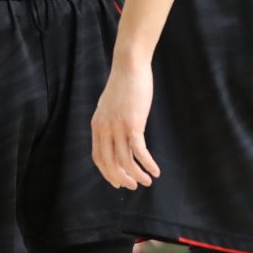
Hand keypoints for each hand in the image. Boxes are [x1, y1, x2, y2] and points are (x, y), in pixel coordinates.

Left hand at [92, 59, 159, 189]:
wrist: (129, 66)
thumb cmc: (123, 84)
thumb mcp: (109, 106)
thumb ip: (109, 122)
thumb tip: (116, 136)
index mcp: (97, 125)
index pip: (98, 158)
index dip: (108, 173)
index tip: (118, 182)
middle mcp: (104, 129)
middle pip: (110, 164)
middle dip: (121, 179)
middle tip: (132, 186)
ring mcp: (118, 128)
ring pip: (125, 161)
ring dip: (137, 175)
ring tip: (147, 181)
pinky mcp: (132, 124)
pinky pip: (139, 151)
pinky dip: (147, 164)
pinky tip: (155, 170)